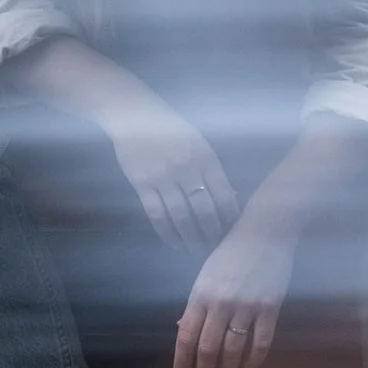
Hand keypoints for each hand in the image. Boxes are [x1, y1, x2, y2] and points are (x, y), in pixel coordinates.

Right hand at [102, 93, 239, 254]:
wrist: (135, 117)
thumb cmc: (170, 129)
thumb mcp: (198, 142)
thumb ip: (211, 168)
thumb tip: (228, 199)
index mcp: (205, 157)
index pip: (223, 194)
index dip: (229, 217)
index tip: (232, 232)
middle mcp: (187, 169)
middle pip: (204, 210)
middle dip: (211, 233)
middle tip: (214, 248)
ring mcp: (163, 177)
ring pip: (181, 216)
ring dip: (190, 237)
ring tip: (195, 250)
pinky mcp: (142, 184)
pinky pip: (157, 214)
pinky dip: (166, 232)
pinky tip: (173, 242)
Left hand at [174, 211, 297, 367]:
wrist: (266, 231)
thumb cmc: (231, 250)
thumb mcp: (206, 274)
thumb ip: (196, 303)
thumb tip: (183, 330)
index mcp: (201, 293)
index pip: (186, 335)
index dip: (182, 360)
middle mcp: (221, 302)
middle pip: (208, 347)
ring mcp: (247, 305)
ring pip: (234, 348)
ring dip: (229, 367)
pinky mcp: (270, 306)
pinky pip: (261, 341)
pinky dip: (255, 358)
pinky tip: (249, 365)